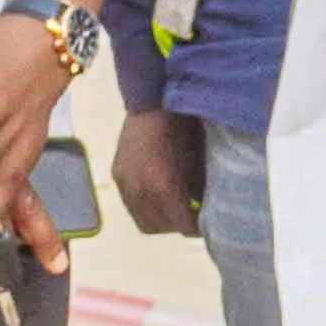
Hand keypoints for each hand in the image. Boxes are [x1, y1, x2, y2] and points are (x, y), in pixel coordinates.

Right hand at [112, 102, 205, 235]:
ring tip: (174, 207)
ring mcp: (125, 185)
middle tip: (192, 215)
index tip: (208, 221)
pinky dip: (145, 206)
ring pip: (144, 221)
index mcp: (164, 186)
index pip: (183, 226)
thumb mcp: (199, 159)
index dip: (198, 226)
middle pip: (162, 227)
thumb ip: (201, 189)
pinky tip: (157, 195)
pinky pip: (131, 205)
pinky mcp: (116, 176)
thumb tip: (208, 209)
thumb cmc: (183, 125)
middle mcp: (140, 191)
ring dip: (161, 219)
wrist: (151, 98)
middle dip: (179, 225)